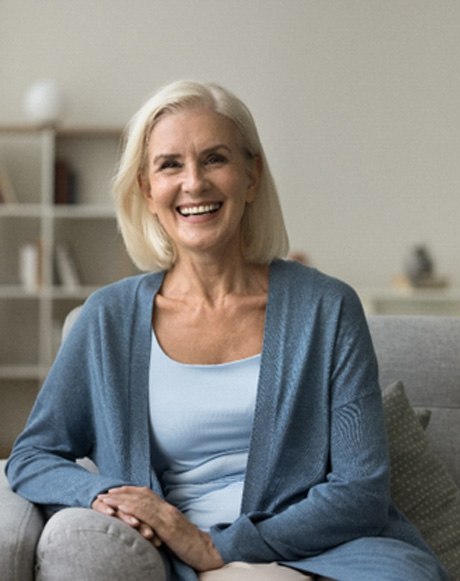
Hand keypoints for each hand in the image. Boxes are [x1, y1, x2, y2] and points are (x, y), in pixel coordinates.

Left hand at [97, 486, 223, 571]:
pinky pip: (147, 515)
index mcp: (167, 509)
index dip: (130, 491)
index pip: (146, 494)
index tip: (115, 490)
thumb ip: (160, 525)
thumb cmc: (189, 546)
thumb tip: (146, 526)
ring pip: (141, 502)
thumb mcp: (172, 532)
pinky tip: (120, 508)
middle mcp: (166, 509)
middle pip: (141, 495)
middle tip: (104, 492)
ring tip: (106, 498)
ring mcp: (167, 516)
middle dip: (121, 492)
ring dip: (121, 499)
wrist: (206, 551)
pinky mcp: (167, 527)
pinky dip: (132, 509)